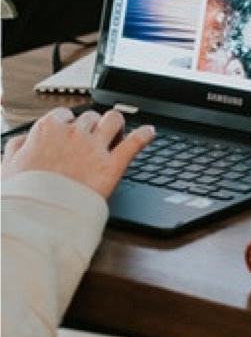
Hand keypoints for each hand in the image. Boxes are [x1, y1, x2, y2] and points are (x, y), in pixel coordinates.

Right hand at [2, 106, 154, 198]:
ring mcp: (94, 148)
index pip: (65, 115)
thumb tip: (20, 143)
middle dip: (93, 127)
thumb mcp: (6, 169)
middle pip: (91, 117)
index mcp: (48, 130)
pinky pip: (135, 142)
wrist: (35, 220)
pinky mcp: (111, 166)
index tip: (70, 133)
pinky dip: (144, 135)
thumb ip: (15, 150)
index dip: (69, 125)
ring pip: (114, 120)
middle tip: (94, 140)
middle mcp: (73, 133)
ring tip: (118, 133)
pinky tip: (149, 133)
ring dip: (116, 125)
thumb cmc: (20, 197)